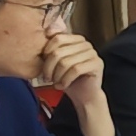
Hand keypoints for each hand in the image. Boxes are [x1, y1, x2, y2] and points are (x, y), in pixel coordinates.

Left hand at [40, 21, 115, 135]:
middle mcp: (85, 44)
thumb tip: (37, 34)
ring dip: (57, 75)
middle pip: (58, 48)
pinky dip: (66, 79)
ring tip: (59, 83)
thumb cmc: (67, 84)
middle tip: (50, 78)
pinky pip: (76, 67)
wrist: (84, 102)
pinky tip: (66, 85)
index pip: (54, 38)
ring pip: (65, 59)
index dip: (45, 54)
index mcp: (74, 41)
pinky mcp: (97, 66)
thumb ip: (48, 50)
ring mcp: (93, 54)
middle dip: (49, 66)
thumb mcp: (53, 65)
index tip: (45, 69)